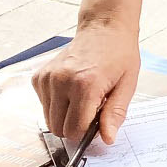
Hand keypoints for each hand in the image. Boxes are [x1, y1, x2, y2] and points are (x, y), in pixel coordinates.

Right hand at [33, 23, 141, 143]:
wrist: (104, 28)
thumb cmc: (119, 54)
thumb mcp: (127, 84)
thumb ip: (115, 113)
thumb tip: (107, 138)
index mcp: (85, 85)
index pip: (75, 129)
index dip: (87, 132)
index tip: (98, 121)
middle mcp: (61, 81)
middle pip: (58, 128)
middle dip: (75, 126)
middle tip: (93, 108)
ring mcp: (47, 78)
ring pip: (49, 119)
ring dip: (65, 116)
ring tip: (83, 97)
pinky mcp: (39, 77)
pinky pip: (44, 105)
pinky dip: (57, 104)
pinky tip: (71, 89)